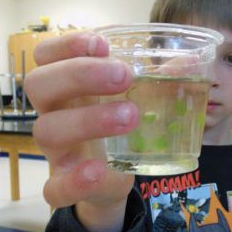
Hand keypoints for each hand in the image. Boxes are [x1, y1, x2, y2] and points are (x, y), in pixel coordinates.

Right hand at [25, 32, 138, 231]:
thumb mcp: (135, 101)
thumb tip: (191, 62)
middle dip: (79, 74)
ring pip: (47, 130)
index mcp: (68, 87)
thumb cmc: (118, 128)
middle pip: (40, 84)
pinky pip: (53, 188)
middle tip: (123, 76)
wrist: (109, 176)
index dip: (67, 44)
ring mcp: (56, 150)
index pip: (47, 55)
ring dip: (88, 120)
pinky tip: (97, 171)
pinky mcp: (63, 184)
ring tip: (130, 116)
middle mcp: (54, 112)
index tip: (102, 44)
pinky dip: (73, 180)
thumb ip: (157, 81)